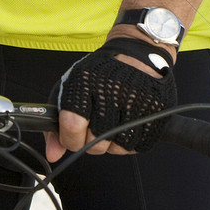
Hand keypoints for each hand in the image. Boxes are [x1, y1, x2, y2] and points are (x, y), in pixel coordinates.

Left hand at [45, 36, 176, 160]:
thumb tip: (53, 155)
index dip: (69, 139)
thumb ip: (56, 123)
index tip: (71, 137)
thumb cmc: (99, 74)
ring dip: (110, 144)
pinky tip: (126, 124)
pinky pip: (137, 146)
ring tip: (110, 123)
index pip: (72, 125)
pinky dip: (128, 142)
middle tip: (93, 128)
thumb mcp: (71, 89)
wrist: (134, 54)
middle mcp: (113, 90)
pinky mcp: (156, 111)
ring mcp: (137, 101)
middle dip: (89, 142)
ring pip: (117, 147)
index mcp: (86, 81)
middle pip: (95, 142)